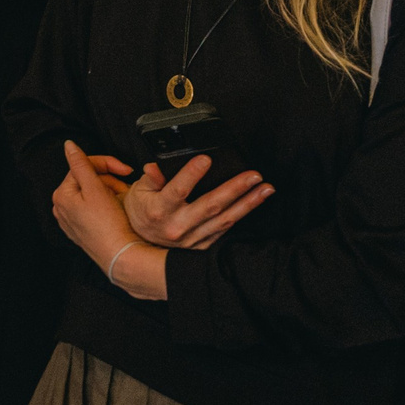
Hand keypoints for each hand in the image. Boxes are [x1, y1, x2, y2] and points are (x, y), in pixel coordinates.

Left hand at [51, 141, 138, 266]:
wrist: (120, 256)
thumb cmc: (108, 226)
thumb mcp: (95, 188)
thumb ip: (81, 163)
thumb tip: (69, 146)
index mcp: (61, 195)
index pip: (83, 166)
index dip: (107, 164)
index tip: (125, 169)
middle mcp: (63, 208)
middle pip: (88, 179)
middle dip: (110, 180)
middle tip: (125, 187)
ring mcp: (73, 220)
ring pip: (94, 193)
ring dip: (111, 191)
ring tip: (123, 199)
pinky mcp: (84, 229)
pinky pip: (95, 208)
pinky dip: (108, 204)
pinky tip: (118, 209)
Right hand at [120, 152, 271, 248]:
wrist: (138, 243)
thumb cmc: (141, 210)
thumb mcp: (139, 191)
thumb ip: (151, 178)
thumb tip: (155, 166)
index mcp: (159, 210)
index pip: (177, 190)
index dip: (191, 174)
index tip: (206, 159)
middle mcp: (177, 226)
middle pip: (210, 205)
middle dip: (235, 189)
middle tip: (253, 175)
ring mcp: (192, 238)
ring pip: (224, 219)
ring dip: (248, 203)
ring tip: (265, 188)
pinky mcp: (201, 246)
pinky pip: (224, 229)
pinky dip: (241, 215)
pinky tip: (254, 203)